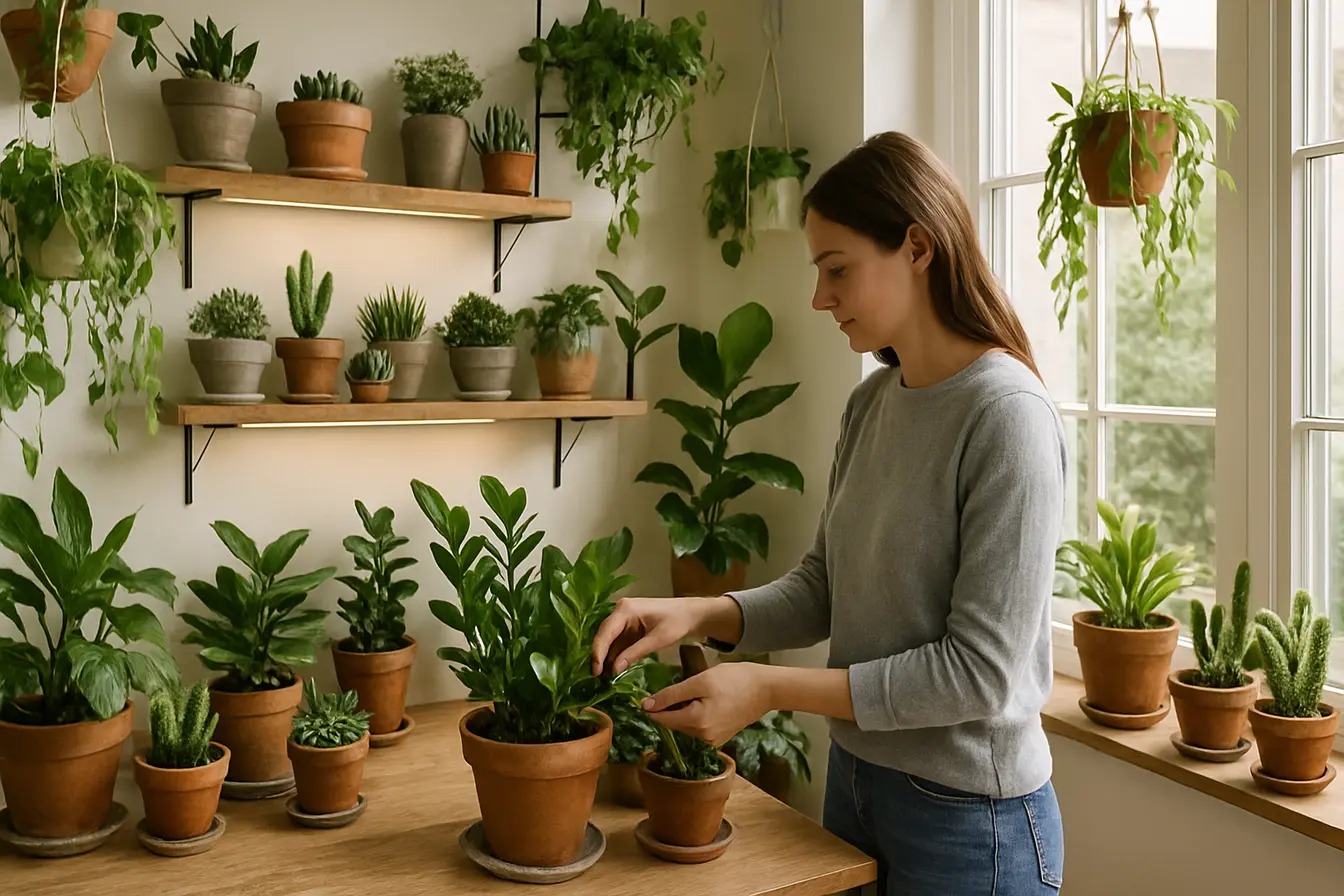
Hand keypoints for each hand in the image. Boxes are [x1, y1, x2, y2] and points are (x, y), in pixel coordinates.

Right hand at [591, 597, 703, 676]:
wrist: (692, 615)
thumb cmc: (678, 622)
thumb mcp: (658, 639)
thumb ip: (635, 653)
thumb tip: (614, 668)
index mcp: (626, 609)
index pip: (605, 631)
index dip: (598, 652)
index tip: (596, 670)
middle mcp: (621, 611)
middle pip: (604, 635)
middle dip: (600, 656)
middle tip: (596, 677)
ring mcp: (624, 618)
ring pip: (609, 640)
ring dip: (606, 657)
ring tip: (603, 678)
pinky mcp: (629, 627)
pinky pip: (618, 642)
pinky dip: (615, 655)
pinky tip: (612, 670)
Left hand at [643, 663, 772, 746]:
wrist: (766, 689)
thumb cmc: (735, 680)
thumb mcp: (700, 681)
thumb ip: (672, 695)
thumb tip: (647, 706)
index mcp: (696, 723)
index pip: (662, 719)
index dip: (651, 707)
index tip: (642, 695)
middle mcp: (703, 738)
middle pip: (674, 723)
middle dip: (668, 708)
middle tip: (670, 688)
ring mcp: (713, 741)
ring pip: (685, 726)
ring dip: (682, 712)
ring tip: (691, 692)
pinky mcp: (720, 738)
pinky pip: (698, 728)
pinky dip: (695, 716)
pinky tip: (703, 701)